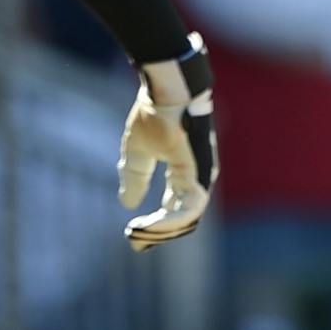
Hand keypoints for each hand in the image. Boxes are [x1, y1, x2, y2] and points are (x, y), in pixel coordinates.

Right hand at [117, 34, 217, 249]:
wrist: (166, 89)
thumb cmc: (154, 112)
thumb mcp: (138, 150)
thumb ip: (135, 175)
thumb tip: (128, 203)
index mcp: (185, 172)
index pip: (176, 207)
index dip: (157, 225)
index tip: (134, 234)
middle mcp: (197, 176)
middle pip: (183, 218)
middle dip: (158, 234)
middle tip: (135, 240)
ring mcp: (201, 175)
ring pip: (186, 219)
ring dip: (161, 230)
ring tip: (137, 234)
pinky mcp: (199, 174)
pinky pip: (187, 209)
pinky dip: (167, 221)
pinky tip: (148, 225)